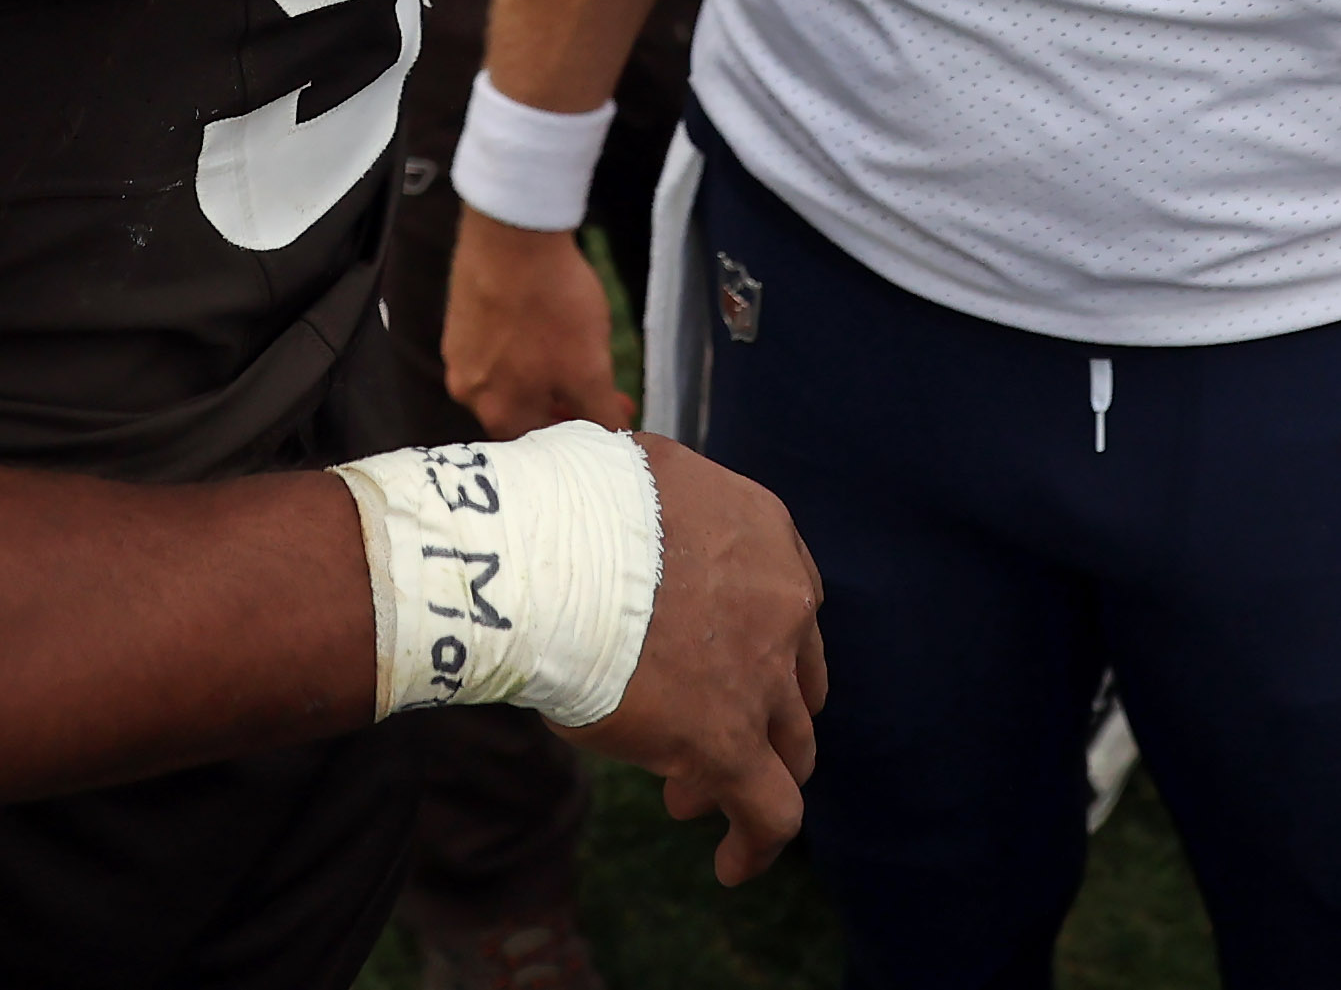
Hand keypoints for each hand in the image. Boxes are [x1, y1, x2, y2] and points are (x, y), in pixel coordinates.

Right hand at [444, 207, 631, 439]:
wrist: (513, 232)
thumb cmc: (551, 303)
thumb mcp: (590, 368)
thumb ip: (601, 414)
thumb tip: (617, 440)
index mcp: (496, 410)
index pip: (542, 446)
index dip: (584, 435)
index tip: (611, 415)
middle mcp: (468, 389)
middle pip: (523, 414)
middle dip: (567, 405)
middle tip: (601, 387)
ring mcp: (460, 351)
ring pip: (509, 380)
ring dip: (547, 377)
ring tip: (578, 354)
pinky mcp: (460, 318)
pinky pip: (495, 348)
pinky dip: (525, 348)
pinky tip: (547, 325)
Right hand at [564, 437, 826, 884]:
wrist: (547, 556)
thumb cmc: (564, 509)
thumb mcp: (633, 473)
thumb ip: (655, 504)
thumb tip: (622, 495)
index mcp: (765, 531)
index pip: (787, 602)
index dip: (754, 643)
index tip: (715, 665)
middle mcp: (783, 603)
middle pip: (793, 677)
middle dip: (752, 709)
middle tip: (698, 731)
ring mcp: (763, 676)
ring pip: (788, 747)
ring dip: (746, 770)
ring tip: (689, 797)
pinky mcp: (730, 742)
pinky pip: (772, 812)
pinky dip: (757, 843)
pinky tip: (731, 867)